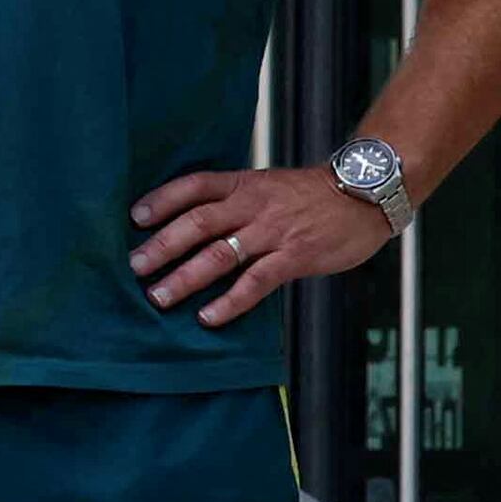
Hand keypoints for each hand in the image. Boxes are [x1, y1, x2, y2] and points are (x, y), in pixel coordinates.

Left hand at [129, 162, 394, 328]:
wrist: (366, 194)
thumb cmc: (310, 195)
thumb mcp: (267, 186)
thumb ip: (233, 202)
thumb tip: (189, 225)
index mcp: (243, 184)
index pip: (194, 186)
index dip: (162, 200)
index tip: (134, 218)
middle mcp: (253, 205)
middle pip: (197, 222)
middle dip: (162, 245)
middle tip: (134, 267)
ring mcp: (273, 232)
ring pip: (220, 254)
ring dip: (185, 277)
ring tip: (159, 297)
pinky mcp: (295, 257)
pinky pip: (256, 282)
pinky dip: (229, 301)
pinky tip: (208, 317)